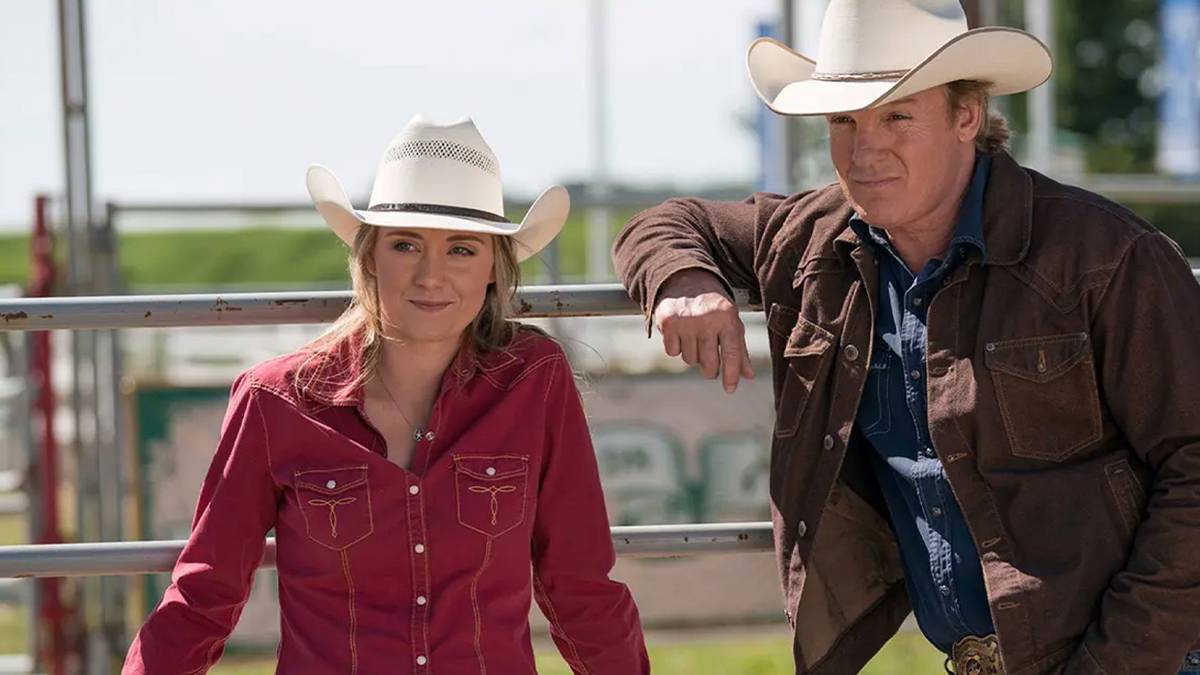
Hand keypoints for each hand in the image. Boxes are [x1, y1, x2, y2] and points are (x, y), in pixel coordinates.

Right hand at [653, 269, 754, 392]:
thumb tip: (748, 376)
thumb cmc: (714, 306)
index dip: (731, 375)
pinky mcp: (668, 322)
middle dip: (710, 369)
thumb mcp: (731, 322)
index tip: (730, 389)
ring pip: (690, 359)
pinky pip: (673, 352)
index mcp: (728, 319)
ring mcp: (686, 321)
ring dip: (693, 355)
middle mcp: (707, 320)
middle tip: (710, 366)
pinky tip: (681, 334)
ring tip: (695, 338)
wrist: (686, 279)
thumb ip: (740, 349)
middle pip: (709, 363)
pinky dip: (677, 348)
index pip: (732, 354)